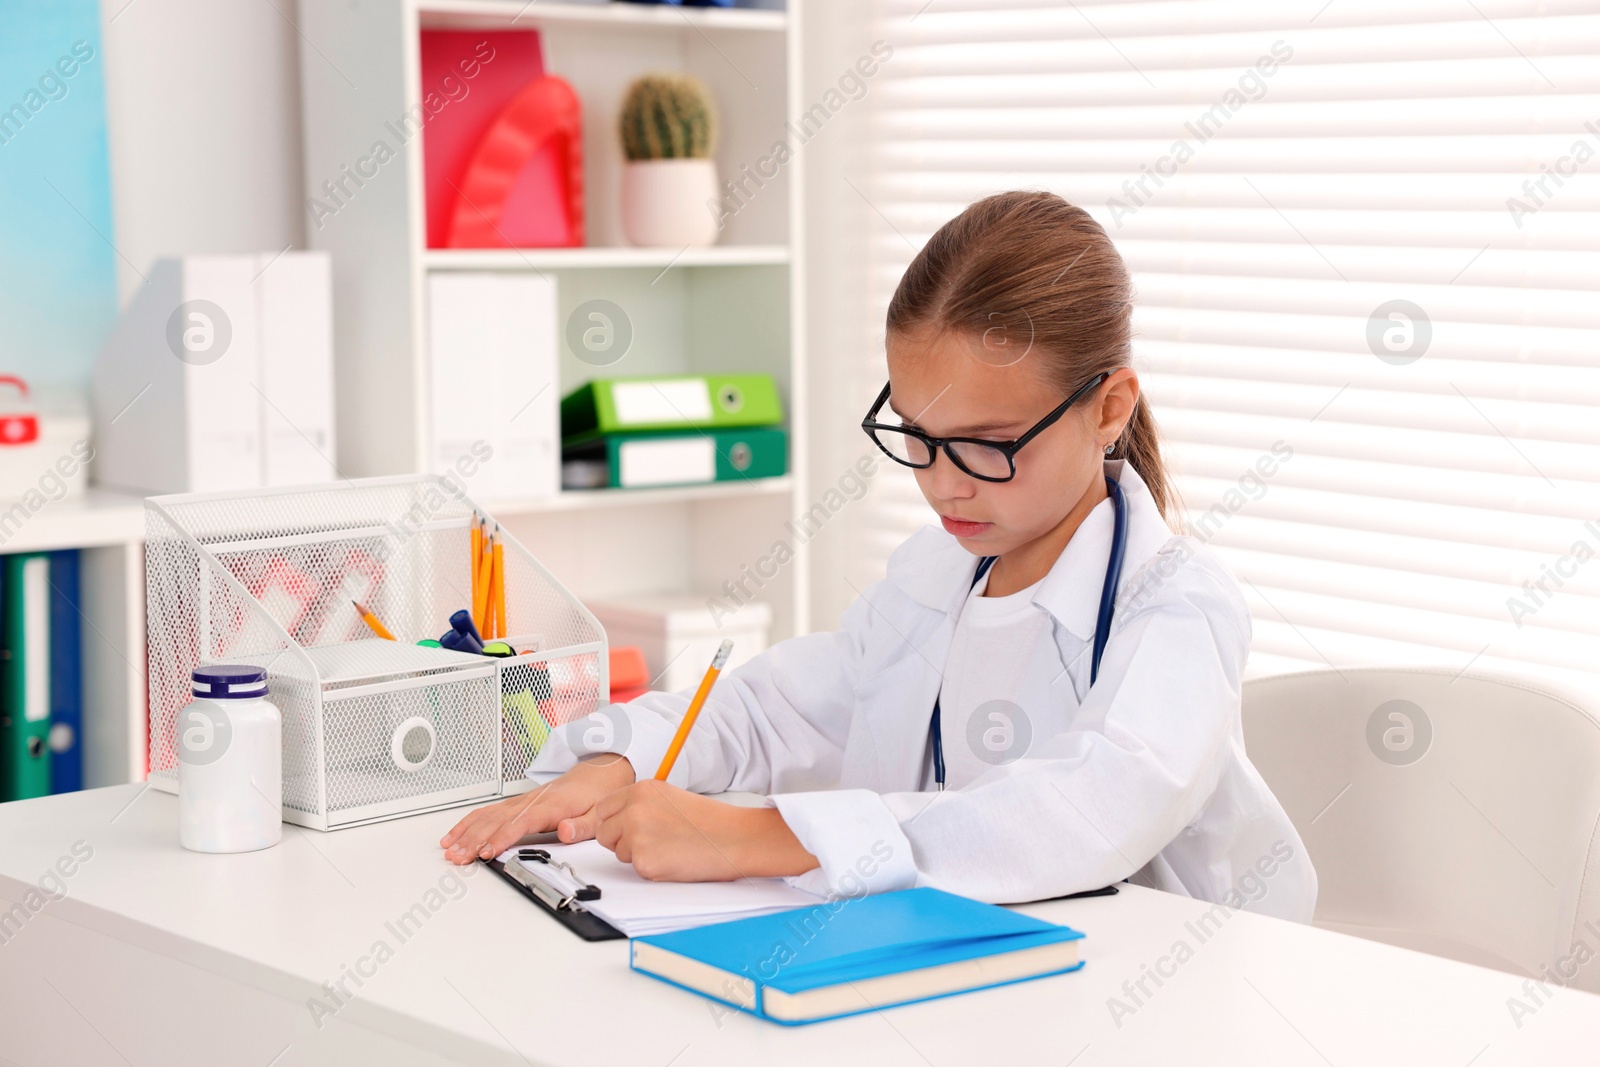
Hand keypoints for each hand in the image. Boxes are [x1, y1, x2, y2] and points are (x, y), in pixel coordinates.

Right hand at [438, 754, 634, 864]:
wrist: (598, 772)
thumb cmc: (597, 794)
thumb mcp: (599, 813)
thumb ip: (582, 826)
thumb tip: (565, 832)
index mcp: (551, 806)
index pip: (521, 823)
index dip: (502, 837)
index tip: (486, 851)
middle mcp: (531, 802)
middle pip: (497, 821)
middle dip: (474, 840)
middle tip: (458, 858)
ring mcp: (520, 802)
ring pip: (487, 816)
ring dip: (467, 833)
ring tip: (451, 851)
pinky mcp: (515, 804)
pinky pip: (487, 812)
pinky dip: (468, 823)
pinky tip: (455, 835)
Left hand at [589, 780, 819, 881]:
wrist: (733, 838)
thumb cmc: (709, 821)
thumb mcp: (670, 798)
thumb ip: (641, 805)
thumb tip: (618, 820)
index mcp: (641, 790)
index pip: (603, 809)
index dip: (614, 822)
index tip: (626, 828)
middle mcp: (634, 810)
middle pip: (604, 833)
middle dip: (620, 840)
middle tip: (648, 842)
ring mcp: (637, 836)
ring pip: (619, 853)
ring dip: (637, 855)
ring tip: (668, 848)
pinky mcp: (644, 861)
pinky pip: (636, 869)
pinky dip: (652, 869)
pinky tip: (673, 859)